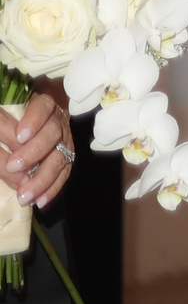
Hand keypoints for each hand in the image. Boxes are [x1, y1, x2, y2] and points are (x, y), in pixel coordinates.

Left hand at [3, 91, 70, 209]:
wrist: (31, 124)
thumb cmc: (8, 121)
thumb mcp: (2, 120)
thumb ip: (2, 131)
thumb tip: (10, 164)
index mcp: (39, 103)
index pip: (41, 108)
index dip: (33, 121)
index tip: (19, 136)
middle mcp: (56, 119)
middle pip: (51, 134)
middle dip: (33, 153)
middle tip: (13, 167)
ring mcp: (64, 138)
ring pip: (60, 157)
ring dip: (42, 178)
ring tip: (25, 196)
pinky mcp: (66, 155)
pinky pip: (64, 172)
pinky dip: (52, 188)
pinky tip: (41, 200)